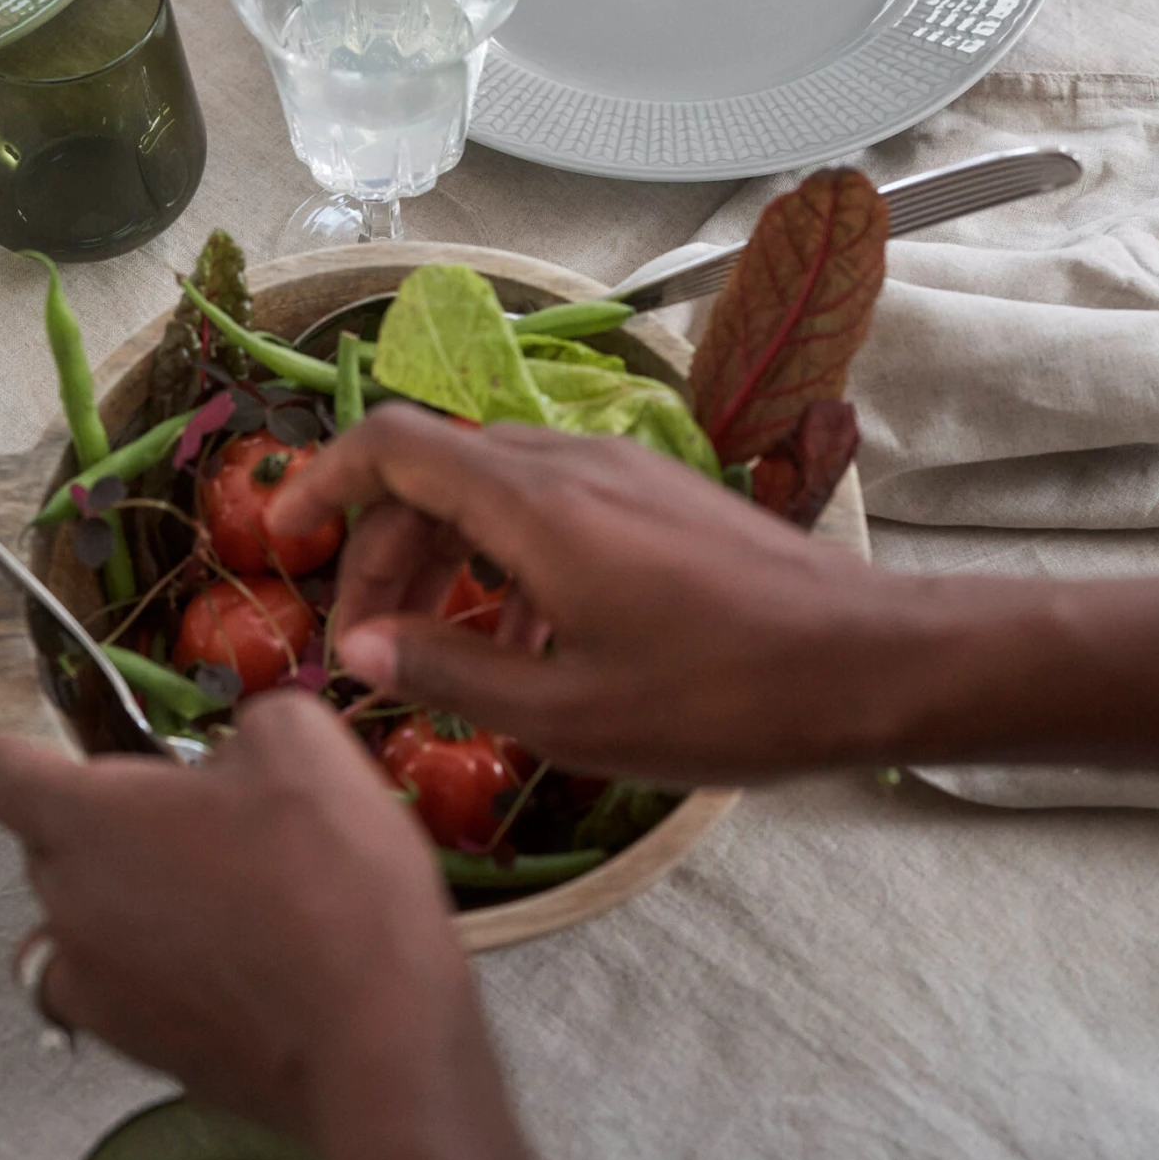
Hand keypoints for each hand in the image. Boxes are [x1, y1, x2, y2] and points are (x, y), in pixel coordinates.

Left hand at [0, 689, 462, 1133]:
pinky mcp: (137, 1053)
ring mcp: (95, 990)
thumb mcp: (300, 740)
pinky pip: (114, 990)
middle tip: (194, 817)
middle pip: (48, 848)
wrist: (372, 1034)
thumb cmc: (326, 871)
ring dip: (119, 902)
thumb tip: (228, 760)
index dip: (33, 753)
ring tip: (205, 896)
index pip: (4, 774)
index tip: (70, 751)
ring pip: (77, 925)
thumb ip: (241, 726)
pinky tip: (221, 962)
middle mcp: (67, 905)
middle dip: (105, 824)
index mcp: (89, 819)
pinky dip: (147, 970)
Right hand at [274, 406, 900, 785]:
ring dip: (445, 561)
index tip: (287, 545)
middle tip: (370, 654)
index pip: (395, 445)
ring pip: (494, 491)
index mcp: (535, 501)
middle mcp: (571, 461)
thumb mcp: (569, 714)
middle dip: (383, 554)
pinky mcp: (660, 498)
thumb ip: (451, 672)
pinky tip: (527, 648)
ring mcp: (622, 472)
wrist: (871, 661)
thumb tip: (361, 649)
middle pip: (436, 475)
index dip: (325, 482)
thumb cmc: (721, 696)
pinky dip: (508, 561)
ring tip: (438, 660)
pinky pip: (552, 506)